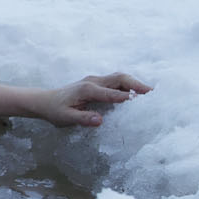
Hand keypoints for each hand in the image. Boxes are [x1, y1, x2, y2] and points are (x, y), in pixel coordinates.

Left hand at [35, 72, 151, 126]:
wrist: (45, 100)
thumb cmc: (55, 111)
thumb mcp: (66, 118)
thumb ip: (83, 119)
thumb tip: (100, 120)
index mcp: (86, 89)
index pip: (110, 93)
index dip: (126, 97)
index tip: (141, 102)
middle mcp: (93, 81)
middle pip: (119, 78)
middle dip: (136, 84)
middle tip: (152, 93)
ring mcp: (95, 80)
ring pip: (119, 77)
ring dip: (134, 83)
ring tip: (150, 93)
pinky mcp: (97, 83)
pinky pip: (116, 81)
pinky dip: (128, 84)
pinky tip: (137, 93)